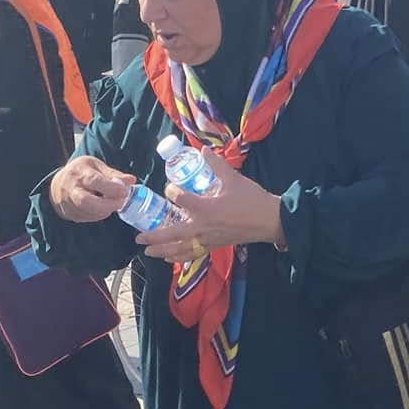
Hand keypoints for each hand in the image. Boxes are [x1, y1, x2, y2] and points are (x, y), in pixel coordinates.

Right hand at [50, 154, 135, 222]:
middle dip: (108, 204)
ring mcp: (68, 203)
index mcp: (79, 173)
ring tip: (113, 202)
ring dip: (106, 210)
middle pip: (87, 202)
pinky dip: (100, 214)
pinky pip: (88, 218)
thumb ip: (113, 174)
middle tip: (122, 202)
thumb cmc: (81, 172)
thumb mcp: (95, 166)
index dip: (112, 188)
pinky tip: (103, 207)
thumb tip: (132, 180)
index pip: (94, 181)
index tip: (125, 191)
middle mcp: (71, 189)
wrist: (57, 184)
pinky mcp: (69, 214)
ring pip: (90, 212)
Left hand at [136, 153, 282, 263]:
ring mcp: (207, 239)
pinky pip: (192, 254)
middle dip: (153, 236)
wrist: (269, 221)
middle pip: (172, 233)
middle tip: (138, 236)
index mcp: (205, 207)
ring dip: (162, 250)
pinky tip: (169, 258)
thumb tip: (203, 149)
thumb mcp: (233, 178)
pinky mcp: (214, 246)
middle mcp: (202, 226)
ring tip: (147, 251)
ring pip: (180, 248)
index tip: (170, 187)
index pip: (178, 199)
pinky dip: (179, 257)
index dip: (171, 191)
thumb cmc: (252, 199)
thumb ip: (216, 164)